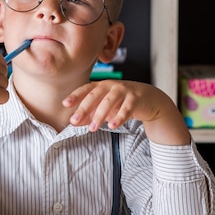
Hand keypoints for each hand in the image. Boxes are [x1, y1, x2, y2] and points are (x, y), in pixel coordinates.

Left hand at [63, 80, 189, 144]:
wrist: (149, 99)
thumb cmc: (122, 102)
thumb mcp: (105, 108)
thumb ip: (90, 114)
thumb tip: (73, 123)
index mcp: (101, 85)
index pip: (86, 89)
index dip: (75, 96)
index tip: (65, 104)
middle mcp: (111, 85)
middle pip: (95, 95)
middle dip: (84, 108)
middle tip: (74, 121)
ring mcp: (124, 90)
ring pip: (109, 101)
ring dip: (100, 115)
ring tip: (93, 128)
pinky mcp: (136, 99)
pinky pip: (126, 108)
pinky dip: (119, 117)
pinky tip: (112, 125)